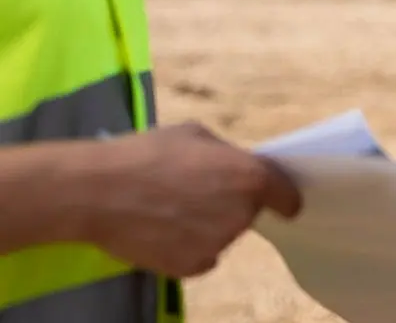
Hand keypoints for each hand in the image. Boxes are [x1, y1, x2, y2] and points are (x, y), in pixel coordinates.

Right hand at [75, 121, 301, 277]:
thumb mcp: (196, 136)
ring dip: (208, 225)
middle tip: (196, 191)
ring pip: (223, 234)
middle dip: (231, 202)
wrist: (99, 192)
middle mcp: (242, 214)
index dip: (283, 196)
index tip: (279, 199)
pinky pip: (202, 256)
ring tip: (170, 209)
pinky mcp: (193, 267)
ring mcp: (219, 245)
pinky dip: (189, 247)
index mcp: (250, 177)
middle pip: (248, 211)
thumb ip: (227, 155)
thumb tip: (235, 165)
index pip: (288, 196)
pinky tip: (162, 230)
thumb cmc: (149, 153)